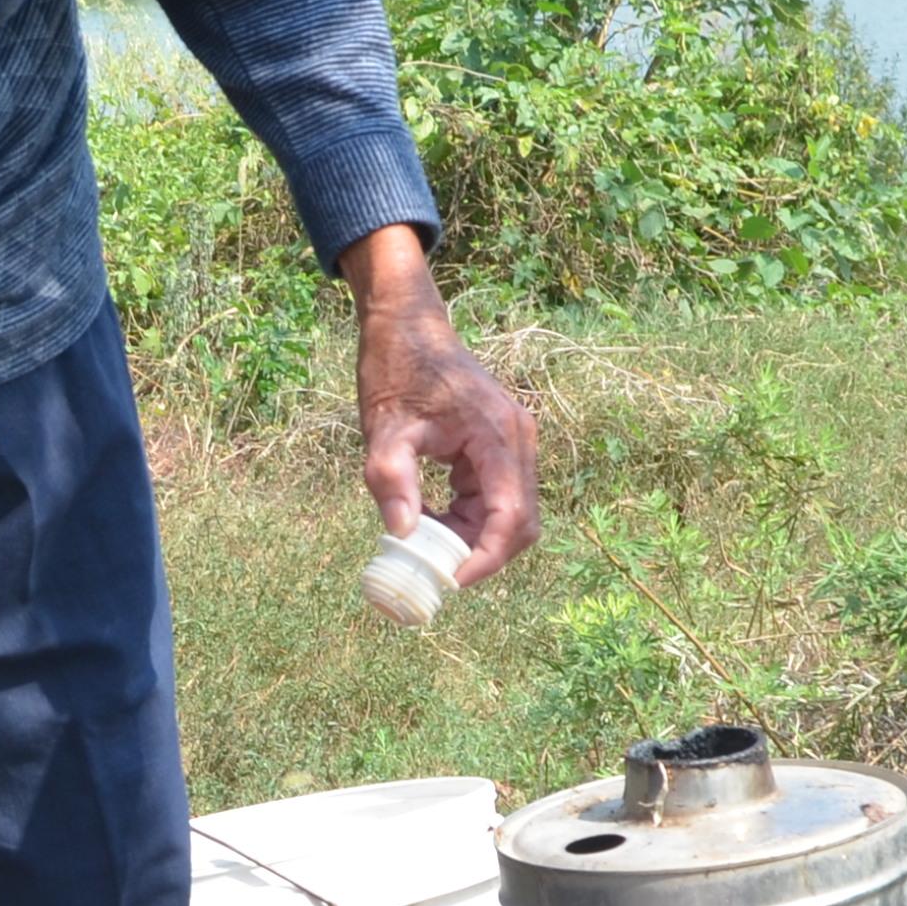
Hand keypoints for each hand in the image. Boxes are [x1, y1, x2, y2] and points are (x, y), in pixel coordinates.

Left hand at [335, 224, 538, 582]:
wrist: (407, 326)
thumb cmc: (396, 368)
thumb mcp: (384, 428)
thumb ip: (391, 481)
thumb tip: (402, 535)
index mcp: (497, 434)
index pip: (511, 515)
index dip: (487, 556)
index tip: (452, 579)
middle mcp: (517, 439)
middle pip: (521, 521)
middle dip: (482, 552)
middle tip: (436, 567)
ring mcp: (513, 442)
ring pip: (511, 513)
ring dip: (474, 536)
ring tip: (426, 538)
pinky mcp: (500, 445)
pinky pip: (497, 497)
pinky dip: (470, 518)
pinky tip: (431, 516)